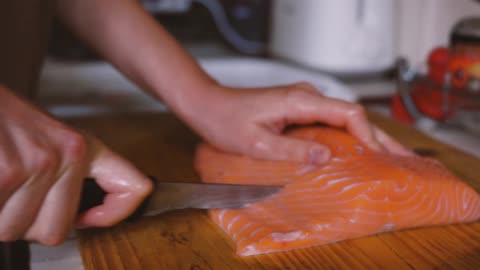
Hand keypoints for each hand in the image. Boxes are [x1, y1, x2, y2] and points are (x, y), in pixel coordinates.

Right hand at [0, 86, 151, 244]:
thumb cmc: (3, 119)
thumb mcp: (50, 138)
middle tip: (14, 198)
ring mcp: (39, 163)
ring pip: (15, 231)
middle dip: (26, 225)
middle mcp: (69, 154)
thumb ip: (70, 174)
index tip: (90, 217)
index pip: (133, 188)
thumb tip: (84, 218)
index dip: (115, 213)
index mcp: (84, 148)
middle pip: (55, 232)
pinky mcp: (6, 171)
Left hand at [182, 83, 412, 163]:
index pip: (347, 113)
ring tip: (387, 159)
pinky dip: (346, 137)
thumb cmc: (226, 120)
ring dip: (365, 138)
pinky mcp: (298, 110)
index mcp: (300, 101)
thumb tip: (326, 157)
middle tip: (402, 159)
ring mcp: (303, 102)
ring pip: (343, 119)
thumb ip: (292, 150)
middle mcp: (306, 97)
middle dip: (378, 137)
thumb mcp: (257, 142)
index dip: (367, 135)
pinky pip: (329, 123)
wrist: (208, 105)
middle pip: (352, 115)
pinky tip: (355, 153)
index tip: (377, 156)